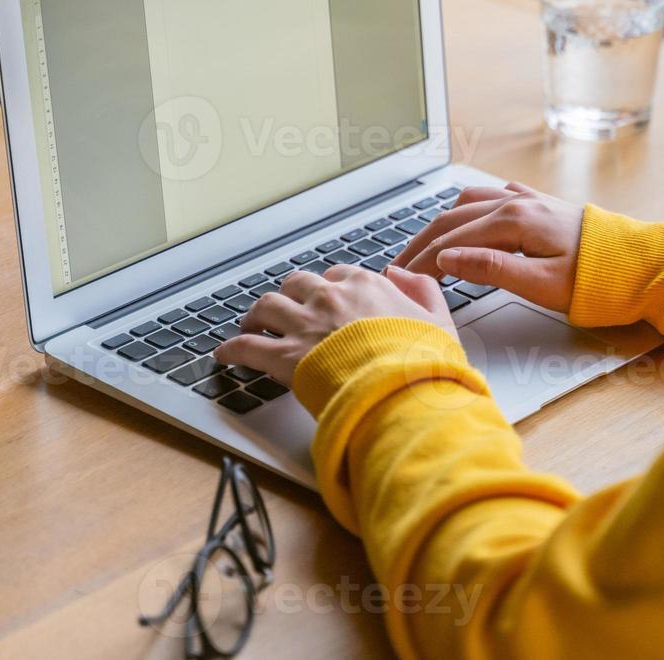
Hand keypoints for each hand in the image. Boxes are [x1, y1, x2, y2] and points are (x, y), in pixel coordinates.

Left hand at [213, 265, 453, 385]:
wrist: (399, 389)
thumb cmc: (421, 362)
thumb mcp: (439, 319)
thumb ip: (423, 290)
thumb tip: (402, 276)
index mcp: (366, 286)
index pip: (338, 274)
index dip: (329, 288)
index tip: (327, 299)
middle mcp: (330, 298)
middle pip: (297, 284)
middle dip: (289, 295)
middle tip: (285, 310)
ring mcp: (303, 325)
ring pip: (266, 306)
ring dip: (256, 315)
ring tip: (251, 324)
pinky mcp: (283, 357)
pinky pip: (246, 346)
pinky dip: (231, 349)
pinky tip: (224, 355)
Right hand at [389, 182, 582, 312]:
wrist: (644, 264)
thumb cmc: (599, 280)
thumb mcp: (542, 285)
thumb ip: (491, 269)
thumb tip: (447, 258)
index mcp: (514, 220)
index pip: (451, 240)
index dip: (422, 262)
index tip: (400, 281)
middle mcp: (518, 202)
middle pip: (453, 218)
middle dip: (421, 242)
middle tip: (398, 265)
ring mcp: (530, 200)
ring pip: (470, 202)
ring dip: (443, 223)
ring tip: (425, 245)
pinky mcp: (542, 206)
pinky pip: (494, 198)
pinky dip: (471, 210)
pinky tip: (470, 219)